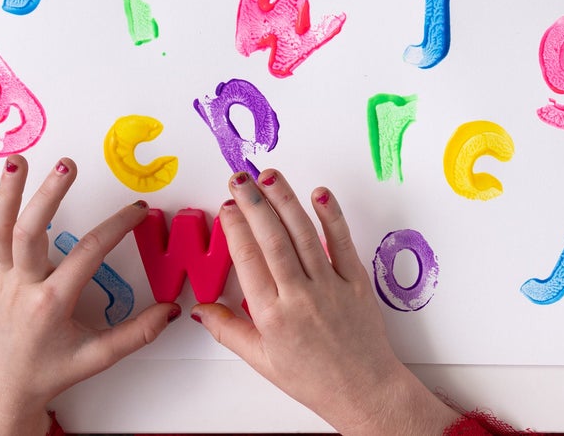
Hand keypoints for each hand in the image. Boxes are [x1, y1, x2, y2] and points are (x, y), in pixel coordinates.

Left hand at [0, 156, 177, 435]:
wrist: (0, 392)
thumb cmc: (47, 374)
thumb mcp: (96, 358)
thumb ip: (137, 334)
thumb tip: (171, 311)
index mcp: (50, 304)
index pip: (87, 254)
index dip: (116, 227)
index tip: (137, 209)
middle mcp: (22, 287)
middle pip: (30, 233)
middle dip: (47, 196)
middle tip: (67, 166)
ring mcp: (2, 280)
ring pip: (0, 230)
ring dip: (7, 194)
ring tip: (18, 161)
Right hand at [195, 171, 459, 435]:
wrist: (362, 389)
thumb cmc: (313, 378)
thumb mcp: (262, 360)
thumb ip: (229, 330)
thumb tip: (201, 309)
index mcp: (272, 316)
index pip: (248, 260)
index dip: (235, 229)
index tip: (226, 207)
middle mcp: (299, 296)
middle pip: (272, 239)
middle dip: (254, 203)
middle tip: (240, 179)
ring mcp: (330, 285)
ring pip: (303, 234)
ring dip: (285, 199)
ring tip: (270, 176)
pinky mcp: (356, 280)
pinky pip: (342, 241)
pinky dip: (331, 215)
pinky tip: (319, 194)